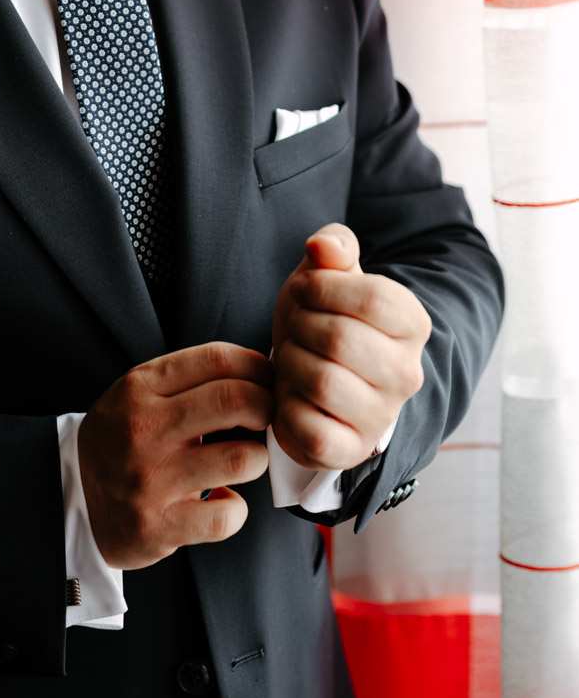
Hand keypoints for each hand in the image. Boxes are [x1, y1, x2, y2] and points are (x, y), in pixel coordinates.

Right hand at [77, 343, 271, 570]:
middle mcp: (144, 428)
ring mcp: (150, 479)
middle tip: (266, 418)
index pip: (216, 360)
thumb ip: (186, 380)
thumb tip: (256, 373)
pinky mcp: (157, 526)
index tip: (265, 380)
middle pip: (235, 400)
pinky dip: (236, 509)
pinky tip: (223, 499)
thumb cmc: (118, 439)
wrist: (68, 496)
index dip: (255, 367)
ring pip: (240, 458)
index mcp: (140, 388)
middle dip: (266, 406)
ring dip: (257, 459)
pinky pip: (224, 517)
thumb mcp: (136, 393)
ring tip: (245, 460)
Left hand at [271, 223, 430, 470]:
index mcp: (412, 324)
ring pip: (321, 381)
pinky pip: (309, 429)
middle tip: (295, 326)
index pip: (374, 298)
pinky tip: (290, 394)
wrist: (309, 375)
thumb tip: (323, 247)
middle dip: (301, 325)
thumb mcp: (328, 274)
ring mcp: (381, 417)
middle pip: (340, 339)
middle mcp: (407, 374)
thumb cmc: (321, 317)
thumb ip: (333, 246)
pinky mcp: (349, 451)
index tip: (304, 290)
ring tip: (293, 356)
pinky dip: (286, 407)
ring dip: (291, 361)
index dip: (323, 287)